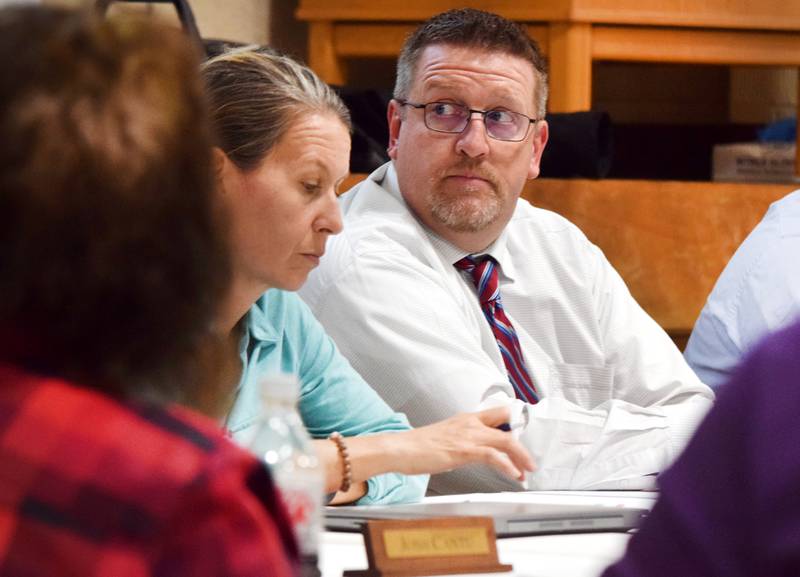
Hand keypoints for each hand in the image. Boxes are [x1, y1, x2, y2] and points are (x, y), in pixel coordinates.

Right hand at [399, 406, 534, 480]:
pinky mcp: (464, 450)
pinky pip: (493, 455)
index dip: (514, 424)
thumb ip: (463, 440)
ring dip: (521, 457)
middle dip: (523, 445)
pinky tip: (512, 474)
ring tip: (526, 471)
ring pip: (506, 440)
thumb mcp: (447, 437)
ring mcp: (468, 436)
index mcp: (466, 418)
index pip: (499, 413)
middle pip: (508, 426)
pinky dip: (507, 465)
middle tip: (529, 461)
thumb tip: (474, 452)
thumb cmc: (419, 445)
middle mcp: (470, 423)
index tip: (523, 437)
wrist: (401, 448)